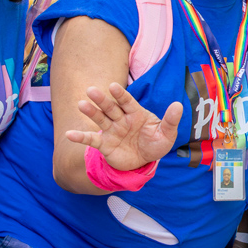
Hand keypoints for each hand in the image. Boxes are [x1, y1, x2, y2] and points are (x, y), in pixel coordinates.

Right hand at [64, 81, 180, 170]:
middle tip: (91, 90)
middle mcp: (121, 119)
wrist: (144, 161)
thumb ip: (170, 121)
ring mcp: (112, 131)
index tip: (113, 87)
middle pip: (110, 107)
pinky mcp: (105, 144)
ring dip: (90, 112)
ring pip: (100, 119)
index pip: (127, 102)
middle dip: (102, 99)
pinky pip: (91, 140)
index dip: (120, 95)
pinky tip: (69, 135)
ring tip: (81, 104)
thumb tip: (178, 105)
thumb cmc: (155, 143)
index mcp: (136, 113)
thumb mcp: (166, 134)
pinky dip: (80, 138)